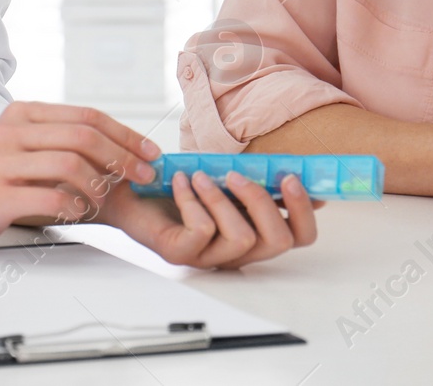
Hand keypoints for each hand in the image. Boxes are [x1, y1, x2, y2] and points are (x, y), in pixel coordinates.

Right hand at [0, 101, 158, 249]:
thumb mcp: (19, 147)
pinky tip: (78, 213)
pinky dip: (73, 206)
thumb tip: (117, 151)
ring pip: (69, 163)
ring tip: (105, 200)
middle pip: (82, 136)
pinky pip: (48, 197)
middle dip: (122, 157)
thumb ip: (57, 142)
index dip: (124, 133)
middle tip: (143, 177)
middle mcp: (13, 132)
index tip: (150, 153)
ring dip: (99, 184)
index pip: (86, 116)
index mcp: (23, 115)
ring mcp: (2, 162)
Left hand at [95, 170, 321, 269]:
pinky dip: (193, 200)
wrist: (128, 190)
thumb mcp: (225, 177)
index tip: (291, 178)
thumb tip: (298, 174)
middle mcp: (236, 251)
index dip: (304, 211)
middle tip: (239, 174)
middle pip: (278, 242)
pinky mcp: (181, 254)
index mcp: (254, 232)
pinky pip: (202, 231)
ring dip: (223, 199)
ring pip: (242, 237)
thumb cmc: (180, 183)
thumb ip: (258, 180)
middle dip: (264, 203)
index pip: (300, 237)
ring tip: (201, 176)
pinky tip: (181, 182)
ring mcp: (209, 257)